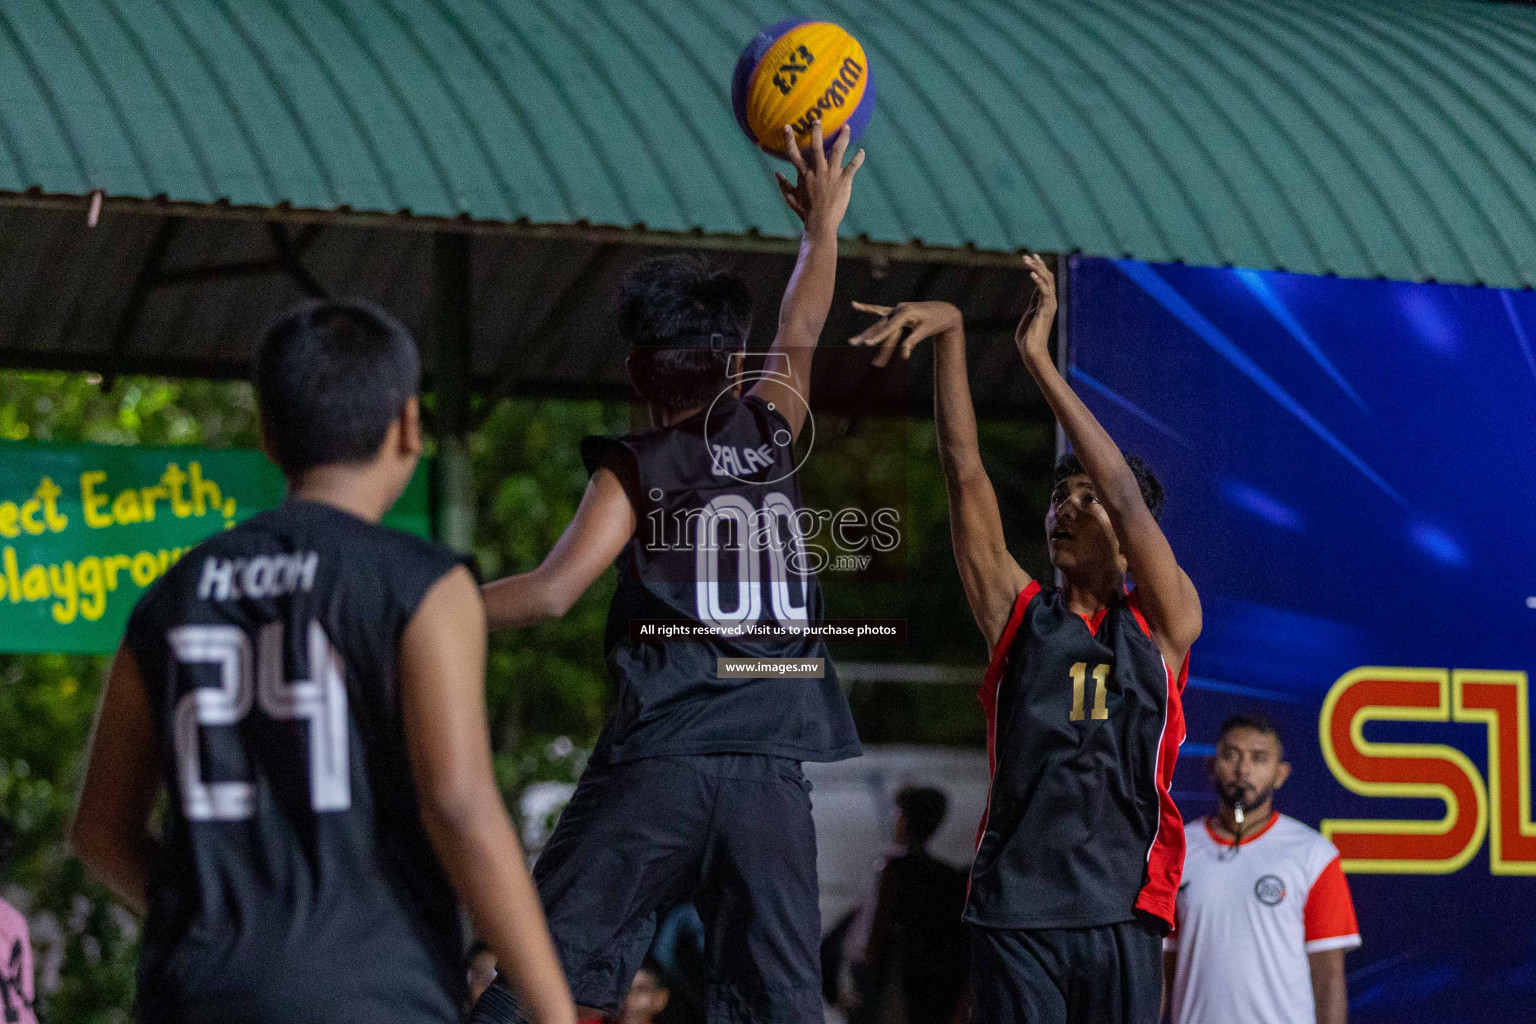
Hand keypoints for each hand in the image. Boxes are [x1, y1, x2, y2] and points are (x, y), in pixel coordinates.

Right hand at [775, 121, 865, 236]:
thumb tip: (776, 174)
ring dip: (843, 138)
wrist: (820, 223)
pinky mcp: (844, 181)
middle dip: (816, 131)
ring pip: (837, 151)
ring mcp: (831, 174)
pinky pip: (852, 166)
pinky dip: (858, 158)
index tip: (787, 127)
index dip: (789, 140)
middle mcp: (818, 171)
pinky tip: (862, 151)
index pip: (794, 154)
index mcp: (804, 174)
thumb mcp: (791, 198)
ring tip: (847, 127)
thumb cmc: (805, 213)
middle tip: (817, 119)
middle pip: (816, 146)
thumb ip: (784, 185)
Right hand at [849, 300, 962, 367]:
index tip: (867, 344)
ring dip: (866, 333)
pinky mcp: (897, 311)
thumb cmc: (936, 322)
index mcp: (906, 311)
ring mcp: (897, 309)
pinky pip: (880, 311)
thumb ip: (912, 341)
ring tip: (852, 341)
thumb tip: (904, 356)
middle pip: (880, 325)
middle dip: (866, 336)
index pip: (889, 327)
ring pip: (879, 323)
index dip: (878, 337)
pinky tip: (855, 305)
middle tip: (851, 343)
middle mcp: (899, 308)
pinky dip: (868, 309)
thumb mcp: (925, 331)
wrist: (945, 311)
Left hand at [1014, 252, 1057, 363]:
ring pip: (1047, 281)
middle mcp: (1050, 302)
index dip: (1038, 268)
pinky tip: (1031, 272)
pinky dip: (1038, 280)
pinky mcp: (1045, 309)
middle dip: (1038, 265)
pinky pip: (1043, 291)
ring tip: (1027, 260)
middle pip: (1048, 277)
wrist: (1032, 350)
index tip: (1030, 259)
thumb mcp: (1029, 317)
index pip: (1044, 281)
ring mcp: (1049, 305)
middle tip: (1028, 255)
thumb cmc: (1028, 338)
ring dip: (1037, 269)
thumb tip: (1033, 299)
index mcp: (1045, 303)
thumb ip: (1032, 306)